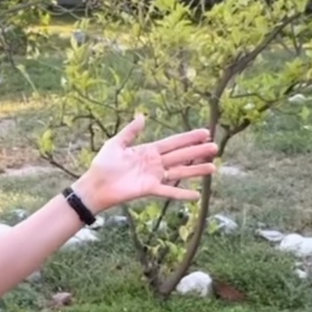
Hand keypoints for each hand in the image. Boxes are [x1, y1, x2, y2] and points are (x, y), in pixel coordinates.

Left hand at [80, 114, 217, 210]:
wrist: (95, 185)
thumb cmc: (103, 165)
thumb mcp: (116, 143)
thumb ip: (130, 131)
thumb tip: (142, 116)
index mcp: (149, 150)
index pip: (174, 142)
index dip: (189, 137)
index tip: (205, 132)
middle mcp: (155, 163)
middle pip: (181, 156)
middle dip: (198, 151)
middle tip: (216, 148)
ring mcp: (154, 176)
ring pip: (180, 172)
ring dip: (196, 170)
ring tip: (213, 168)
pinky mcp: (150, 189)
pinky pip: (169, 192)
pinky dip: (182, 194)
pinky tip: (196, 195)